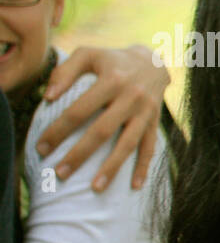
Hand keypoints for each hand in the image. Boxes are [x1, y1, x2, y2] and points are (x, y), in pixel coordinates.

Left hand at [37, 45, 169, 190]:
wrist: (154, 62)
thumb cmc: (112, 60)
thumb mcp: (87, 55)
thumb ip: (64, 72)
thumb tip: (48, 98)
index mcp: (112, 80)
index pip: (79, 111)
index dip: (58, 130)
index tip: (41, 147)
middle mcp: (131, 97)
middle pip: (101, 131)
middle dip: (80, 154)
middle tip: (60, 173)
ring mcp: (146, 112)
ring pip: (127, 144)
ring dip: (112, 167)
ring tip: (95, 188)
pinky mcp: (155, 122)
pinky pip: (150, 148)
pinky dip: (143, 168)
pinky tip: (134, 186)